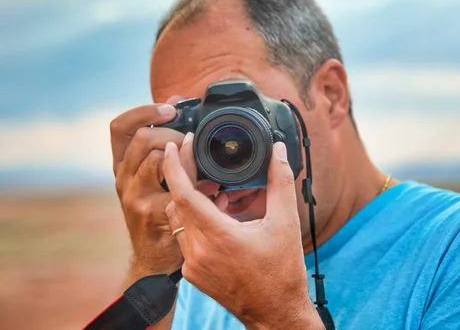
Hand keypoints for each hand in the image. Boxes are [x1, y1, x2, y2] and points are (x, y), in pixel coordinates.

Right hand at [111, 97, 217, 282]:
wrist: (154, 257)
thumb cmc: (160, 208)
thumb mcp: (155, 174)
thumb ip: (165, 140)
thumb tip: (176, 101)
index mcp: (123, 163)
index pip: (120, 126)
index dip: (144, 111)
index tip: (171, 108)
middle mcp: (123, 177)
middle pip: (143, 139)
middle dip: (174, 134)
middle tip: (193, 141)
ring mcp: (134, 196)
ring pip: (157, 159)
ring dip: (186, 156)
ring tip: (202, 164)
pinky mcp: (150, 213)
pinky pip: (176, 187)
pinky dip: (199, 183)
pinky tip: (213, 187)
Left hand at [163, 137, 322, 328]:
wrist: (276, 313)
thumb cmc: (281, 273)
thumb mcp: (286, 223)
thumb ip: (281, 182)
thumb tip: (277, 152)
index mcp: (218, 237)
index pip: (183, 195)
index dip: (175, 167)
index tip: (174, 146)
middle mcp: (198, 252)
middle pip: (178, 204)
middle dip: (188, 180)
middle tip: (202, 163)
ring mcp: (192, 265)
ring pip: (180, 220)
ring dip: (193, 201)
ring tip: (217, 191)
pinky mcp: (192, 274)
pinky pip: (185, 238)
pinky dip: (197, 221)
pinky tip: (219, 217)